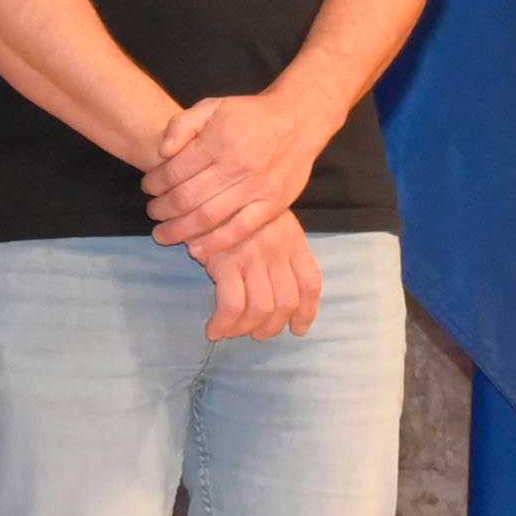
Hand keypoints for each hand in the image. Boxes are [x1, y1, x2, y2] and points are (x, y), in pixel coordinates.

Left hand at [145, 87, 333, 253]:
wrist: (298, 121)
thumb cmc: (249, 115)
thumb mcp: (213, 106)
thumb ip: (182, 124)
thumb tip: (162, 152)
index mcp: (219, 141)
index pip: (175, 170)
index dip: (154, 183)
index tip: (147, 187)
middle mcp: (237, 166)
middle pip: (187, 197)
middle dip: (162, 209)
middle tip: (152, 212)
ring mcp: (256, 188)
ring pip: (208, 217)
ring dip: (179, 230)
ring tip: (163, 233)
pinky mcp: (272, 205)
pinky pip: (239, 230)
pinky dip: (215, 244)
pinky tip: (195, 250)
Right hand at [194, 212, 323, 342]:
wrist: (205, 181)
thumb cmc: (231, 201)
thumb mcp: (266, 216)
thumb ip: (278, 244)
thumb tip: (277, 283)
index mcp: (292, 239)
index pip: (310, 282)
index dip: (307, 311)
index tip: (298, 328)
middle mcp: (278, 250)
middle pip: (287, 302)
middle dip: (273, 326)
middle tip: (258, 334)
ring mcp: (253, 256)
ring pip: (262, 309)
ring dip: (247, 329)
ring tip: (232, 332)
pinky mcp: (226, 262)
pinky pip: (232, 306)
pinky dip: (225, 324)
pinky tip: (214, 329)